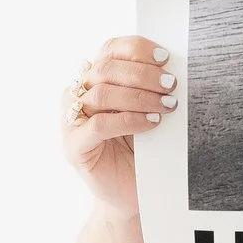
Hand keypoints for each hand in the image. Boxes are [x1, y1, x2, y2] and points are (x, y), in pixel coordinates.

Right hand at [63, 35, 176, 216]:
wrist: (131, 192)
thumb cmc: (142, 148)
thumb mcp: (147, 110)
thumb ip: (149, 87)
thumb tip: (169, 66)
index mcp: (94, 80)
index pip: (109, 50)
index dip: (136, 49)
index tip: (164, 57)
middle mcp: (77, 96)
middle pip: (105, 69)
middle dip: (143, 74)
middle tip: (171, 85)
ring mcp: (71, 122)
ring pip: (101, 95)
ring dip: (139, 97)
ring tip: (167, 105)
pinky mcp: (73, 147)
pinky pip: (99, 125)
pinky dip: (129, 120)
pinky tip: (152, 123)